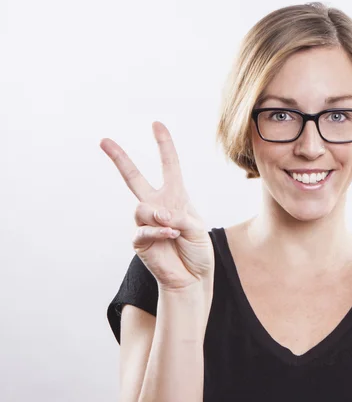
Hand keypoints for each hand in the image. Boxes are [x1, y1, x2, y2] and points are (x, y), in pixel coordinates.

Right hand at [100, 121, 214, 291]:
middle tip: (104, 140)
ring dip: (158, 216)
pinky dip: (158, 232)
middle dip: (120, 159)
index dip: (164, 145)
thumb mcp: (197, 229)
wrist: (192, 278)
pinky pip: (143, 230)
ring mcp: (146, 223)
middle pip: (134, 178)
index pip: (169, 166)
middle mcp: (158, 206)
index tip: (156, 124)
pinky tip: (170, 236)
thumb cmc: (198, 251)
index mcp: (176, 197)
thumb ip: (179, 216)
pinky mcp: (139, 241)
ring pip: (141, 207)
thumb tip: (157, 214)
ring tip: (172, 227)